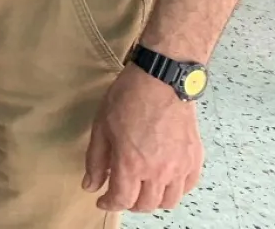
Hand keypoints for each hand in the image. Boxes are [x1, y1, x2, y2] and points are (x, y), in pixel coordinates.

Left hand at [83, 65, 203, 212]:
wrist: (160, 80)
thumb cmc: (128, 99)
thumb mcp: (101, 127)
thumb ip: (96, 160)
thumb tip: (91, 185)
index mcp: (132, 164)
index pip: (122, 200)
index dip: (109, 204)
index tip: (102, 201)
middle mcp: (158, 171)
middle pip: (145, 205)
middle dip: (129, 204)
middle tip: (120, 193)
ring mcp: (180, 167)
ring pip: (169, 201)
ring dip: (153, 201)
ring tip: (141, 189)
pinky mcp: (194, 158)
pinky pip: (187, 187)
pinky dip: (174, 190)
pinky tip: (163, 181)